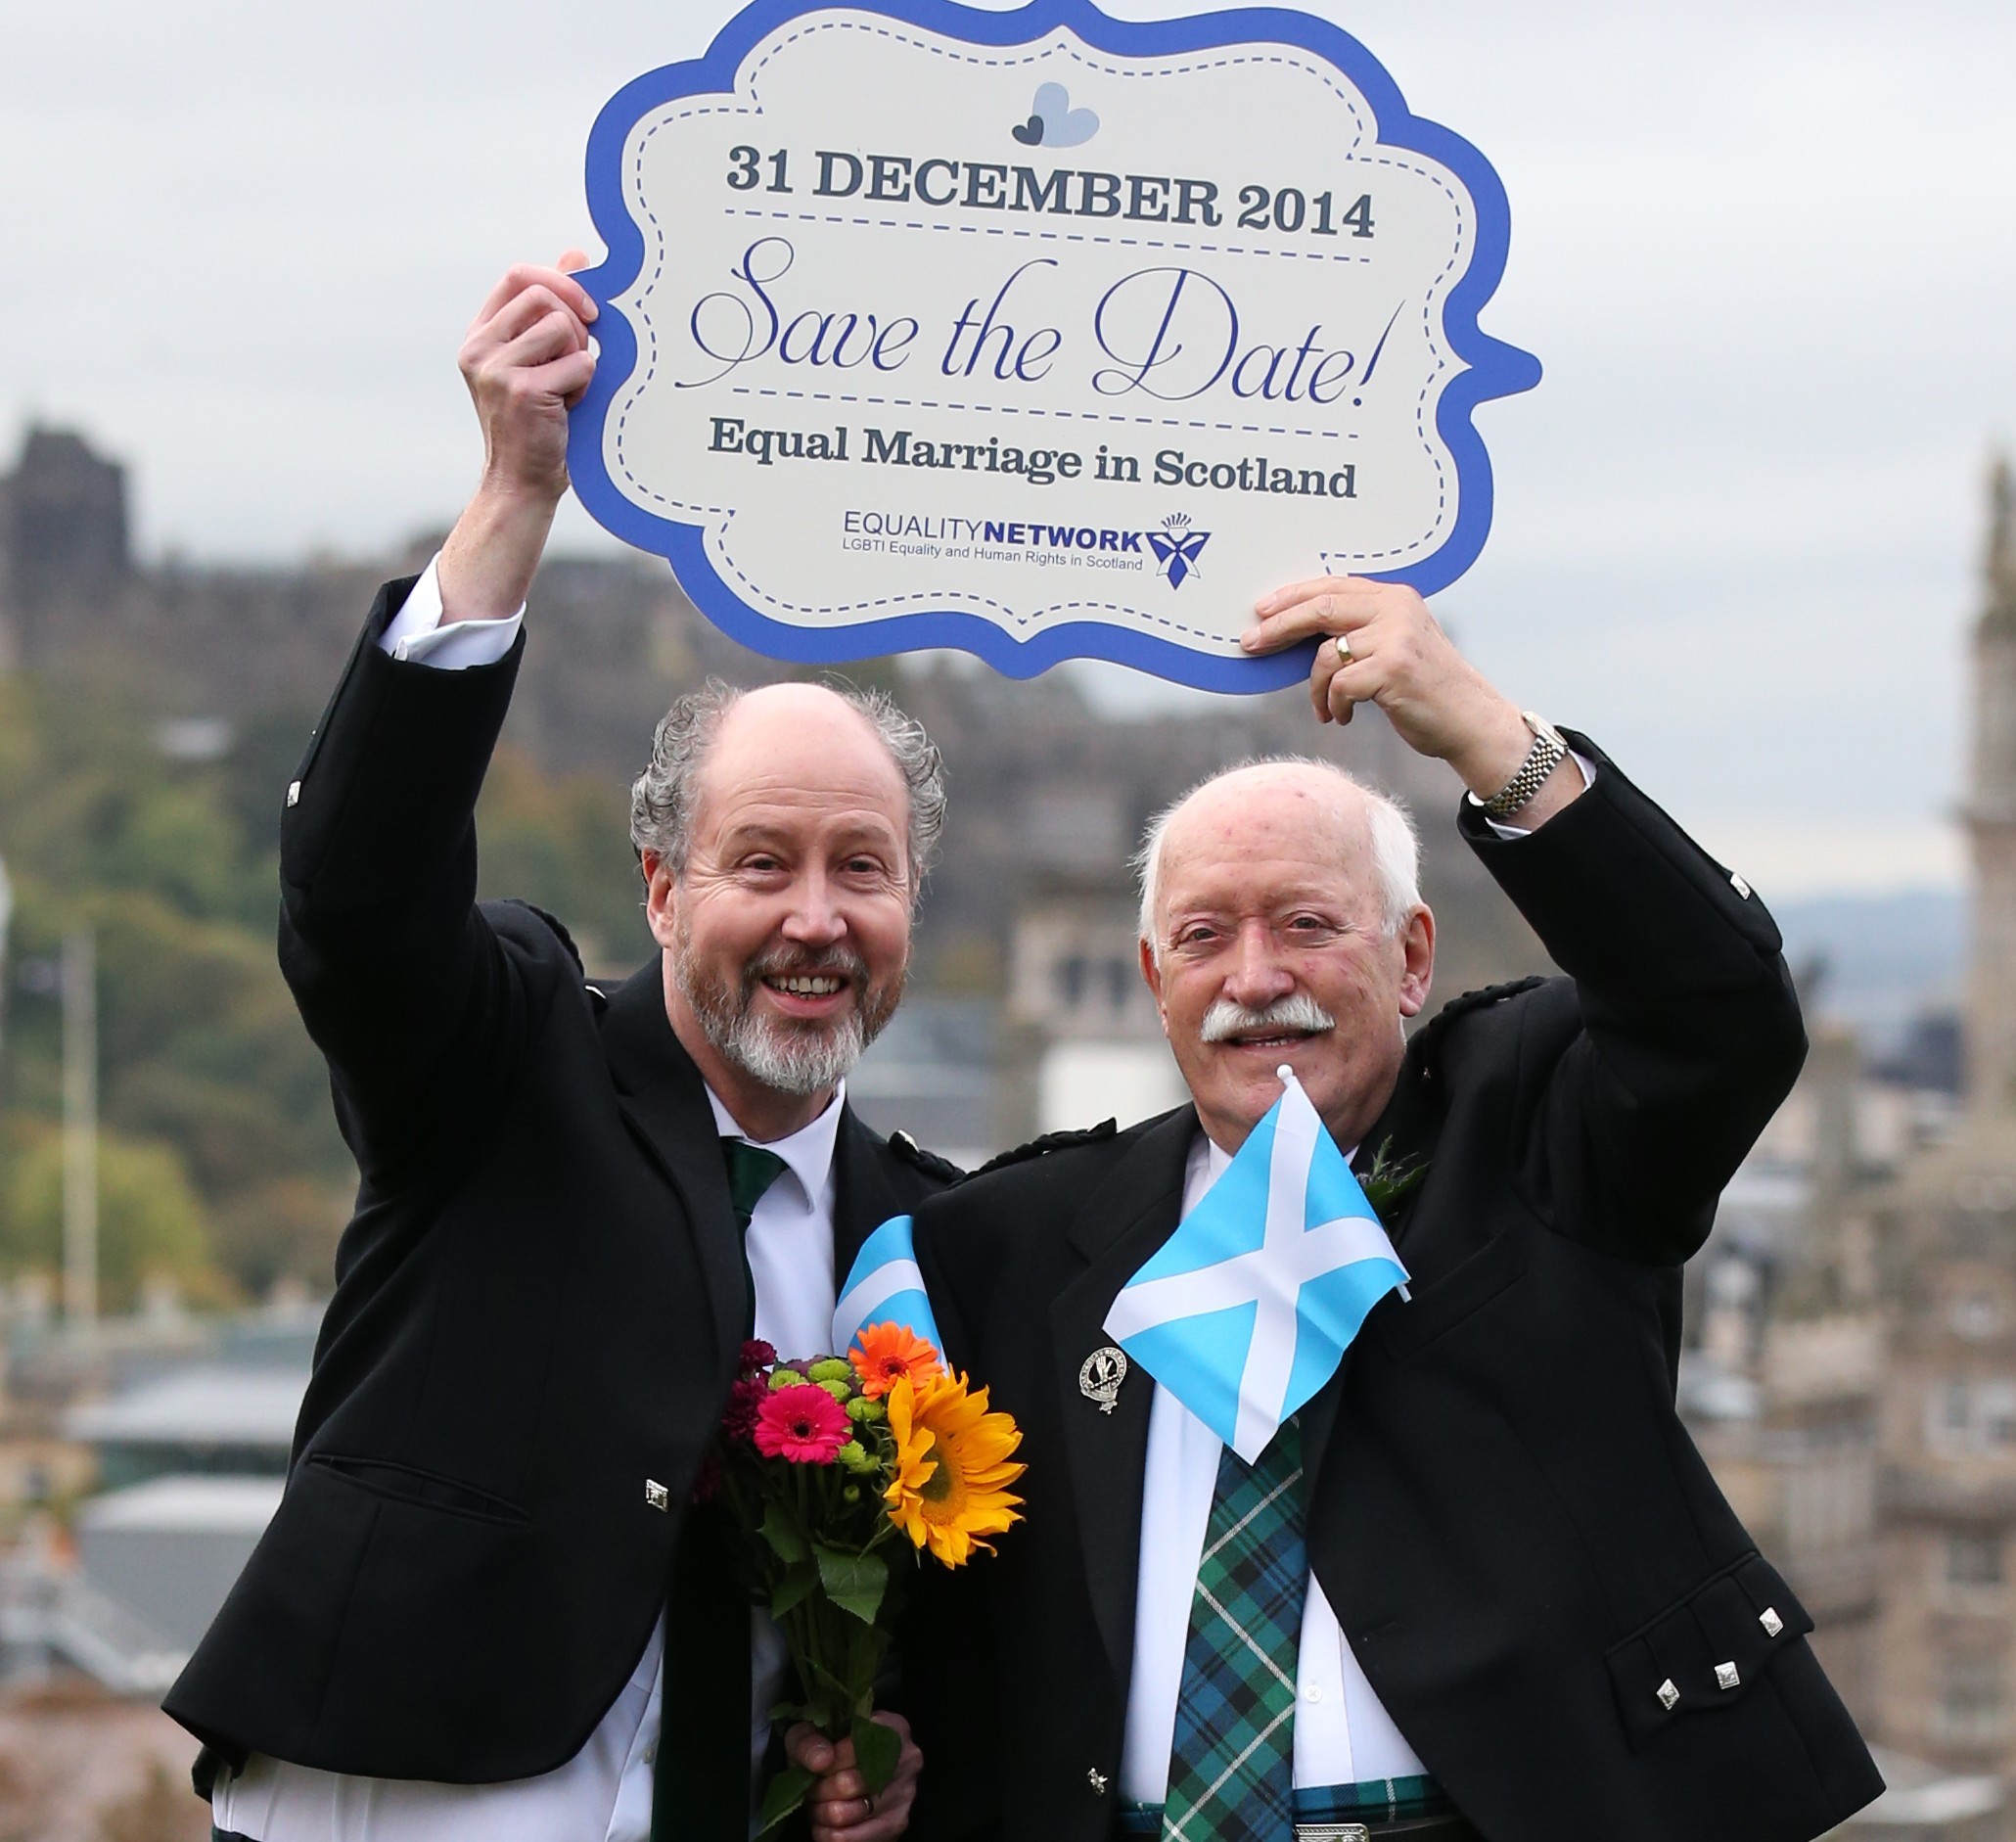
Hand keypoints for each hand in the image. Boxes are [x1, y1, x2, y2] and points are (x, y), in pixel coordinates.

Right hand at [459, 253, 597, 502]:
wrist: (522, 482)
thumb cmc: (540, 421)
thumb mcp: (542, 359)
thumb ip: (554, 309)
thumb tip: (576, 254)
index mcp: (480, 335)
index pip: (518, 275)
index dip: (558, 280)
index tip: (586, 309)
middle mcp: (479, 348)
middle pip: (542, 295)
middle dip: (575, 322)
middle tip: (578, 358)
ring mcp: (495, 368)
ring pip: (562, 328)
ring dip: (580, 357)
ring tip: (569, 388)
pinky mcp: (522, 390)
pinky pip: (579, 363)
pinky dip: (586, 384)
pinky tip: (570, 407)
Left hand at [786, 1714, 921, 1841]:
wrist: (844, 1775)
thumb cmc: (828, 1748)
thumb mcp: (810, 1733)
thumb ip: (809, 1741)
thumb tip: (822, 1760)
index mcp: (892, 1728)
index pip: (857, 1746)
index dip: (830, 1760)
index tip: (818, 1765)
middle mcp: (907, 1761)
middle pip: (849, 1783)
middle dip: (821, 1789)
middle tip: (814, 1787)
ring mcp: (904, 1796)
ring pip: (845, 1813)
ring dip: (822, 1812)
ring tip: (820, 1803)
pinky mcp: (895, 1826)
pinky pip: (847, 1839)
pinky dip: (828, 1834)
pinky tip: (826, 1823)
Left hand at [1243, 575, 1573, 816]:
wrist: (1471, 722)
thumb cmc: (1426, 690)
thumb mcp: (1395, 647)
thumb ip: (1359, 632)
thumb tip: (1295, 632)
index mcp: (1395, 597)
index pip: (1332, 586)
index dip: (1291, 596)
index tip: (1261, 610)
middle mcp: (1396, 609)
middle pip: (1320, 608)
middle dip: (1279, 627)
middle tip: (1251, 643)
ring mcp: (1396, 637)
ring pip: (1326, 655)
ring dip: (1316, 689)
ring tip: (1327, 709)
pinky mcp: (1393, 668)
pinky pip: (1339, 685)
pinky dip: (1333, 706)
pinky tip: (1343, 718)